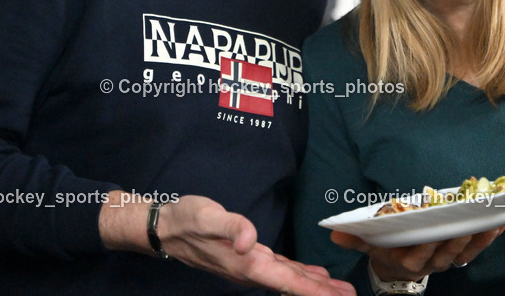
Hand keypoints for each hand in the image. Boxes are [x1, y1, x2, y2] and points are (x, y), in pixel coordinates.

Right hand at [100, 192, 354, 295]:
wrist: (167, 227)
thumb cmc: (188, 219)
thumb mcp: (209, 216)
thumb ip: (232, 227)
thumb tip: (249, 240)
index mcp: (247, 262)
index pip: (286, 280)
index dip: (312, 290)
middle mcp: (250, 269)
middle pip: (292, 284)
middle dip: (321, 292)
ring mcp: (249, 266)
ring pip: (288, 279)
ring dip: (313, 285)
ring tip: (338, 290)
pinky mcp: (247, 258)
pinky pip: (280, 271)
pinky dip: (298, 275)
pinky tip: (311, 275)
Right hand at [330, 226, 504, 281]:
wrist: (398, 268)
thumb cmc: (385, 248)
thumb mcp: (370, 244)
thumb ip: (355, 239)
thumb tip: (333, 234)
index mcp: (410, 260)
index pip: (421, 253)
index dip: (429, 243)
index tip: (435, 228)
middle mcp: (431, 263)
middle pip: (448, 251)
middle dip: (461, 235)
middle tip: (472, 218)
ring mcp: (447, 260)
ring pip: (467, 251)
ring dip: (481, 236)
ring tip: (494, 218)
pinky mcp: (460, 254)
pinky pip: (477, 248)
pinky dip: (489, 236)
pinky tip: (501, 221)